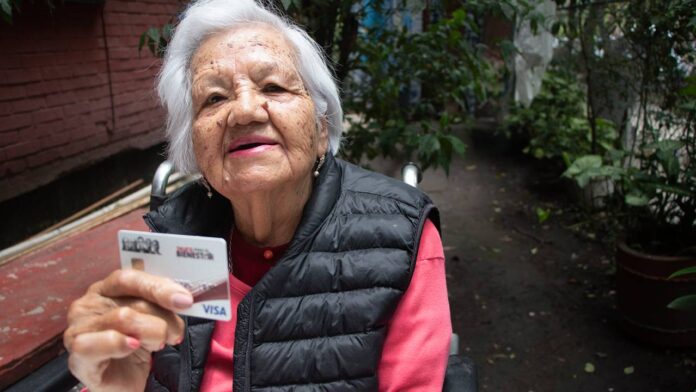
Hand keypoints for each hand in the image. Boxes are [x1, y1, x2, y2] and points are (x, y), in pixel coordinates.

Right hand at [64, 269, 192, 391]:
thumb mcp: (153, 318)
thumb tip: (183, 297)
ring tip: (157, 344)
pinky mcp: (78, 354)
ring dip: (150, 333)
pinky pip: (97, 343)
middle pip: (133, 301)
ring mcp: (79, 328)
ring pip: (123, 318)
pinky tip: (132, 347)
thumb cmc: (137, 344)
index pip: (130, 278)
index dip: (159, 287)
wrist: (125, 381)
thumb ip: (162, 303)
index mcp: (107, 289)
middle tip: (175, 332)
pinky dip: (119, 344)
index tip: (184, 300)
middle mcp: (89, 304)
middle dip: (164, 318)